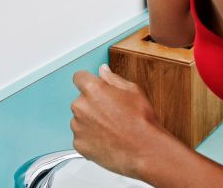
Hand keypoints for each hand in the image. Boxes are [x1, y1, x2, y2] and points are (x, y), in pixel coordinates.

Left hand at [71, 64, 166, 179]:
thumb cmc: (141, 121)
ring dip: (90, 122)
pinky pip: (81, 137)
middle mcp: (80, 106)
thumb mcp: (133, 91)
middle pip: (81, 100)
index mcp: (92, 89)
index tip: (93, 89)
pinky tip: (106, 140)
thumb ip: (113, 78)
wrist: (145, 151)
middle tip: (110, 113)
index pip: (79, 77)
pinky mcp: (79, 144)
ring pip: (80, 119)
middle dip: (92, 105)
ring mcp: (78, 126)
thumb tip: (103, 71)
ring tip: (110, 129)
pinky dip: (90, 139)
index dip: (88, 82)